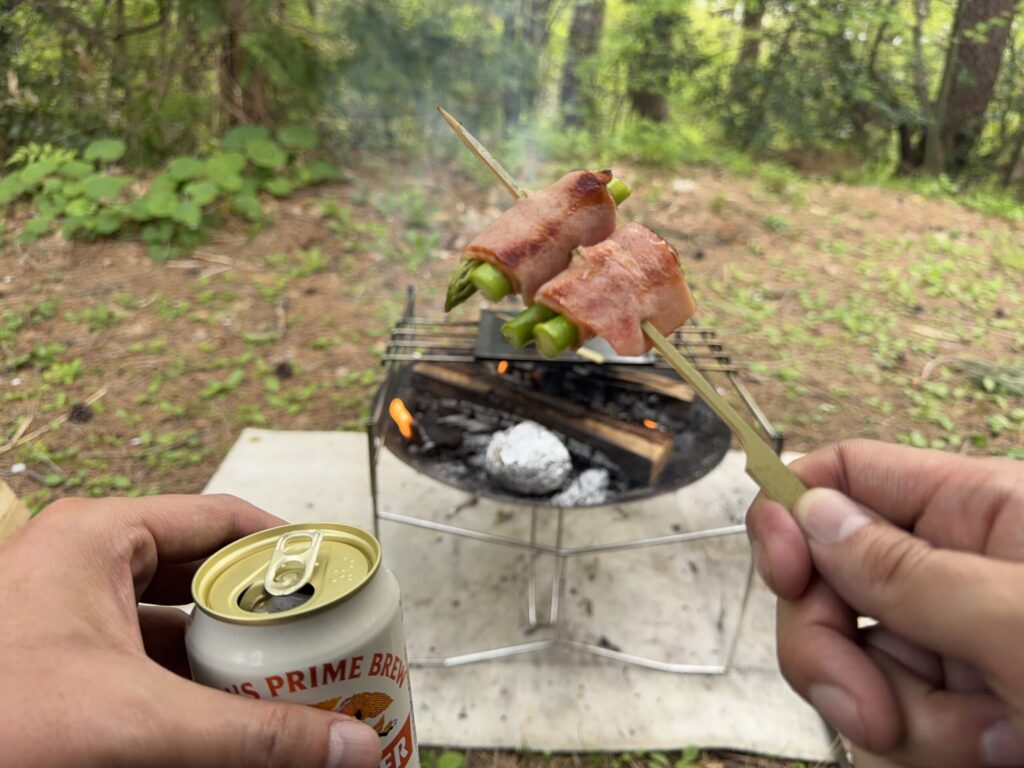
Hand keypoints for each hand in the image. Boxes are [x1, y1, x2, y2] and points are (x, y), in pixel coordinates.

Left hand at [0, 494, 381, 767]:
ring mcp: (68, 613)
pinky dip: (187, 681)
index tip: (331, 582)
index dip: (286, 548)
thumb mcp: (140, 720)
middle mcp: (84, 564)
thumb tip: (346, 749)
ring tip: (283, 674)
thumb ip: (252, 735)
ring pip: (175, 618)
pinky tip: (223, 711)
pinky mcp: (60, 661)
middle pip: (204, 570)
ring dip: (227, 649)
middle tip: (316, 636)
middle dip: (263, 609)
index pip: (223, 519)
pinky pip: (145, 657)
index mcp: (100, 537)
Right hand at [746, 439, 1023, 767]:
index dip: (792, 513)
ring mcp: (954, 639)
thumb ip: (907, 567)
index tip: (783, 576)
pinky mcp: (962, 703)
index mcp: (976, 510)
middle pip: (826, 583)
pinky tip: (1000, 756)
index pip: (845, 474)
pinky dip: (931, 749)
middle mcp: (953, 570)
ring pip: (854, 664)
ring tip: (999, 744)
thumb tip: (808, 511)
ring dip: (906, 721)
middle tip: (875, 716)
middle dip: (834, 655)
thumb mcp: (1022, 620)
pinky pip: (893, 720)